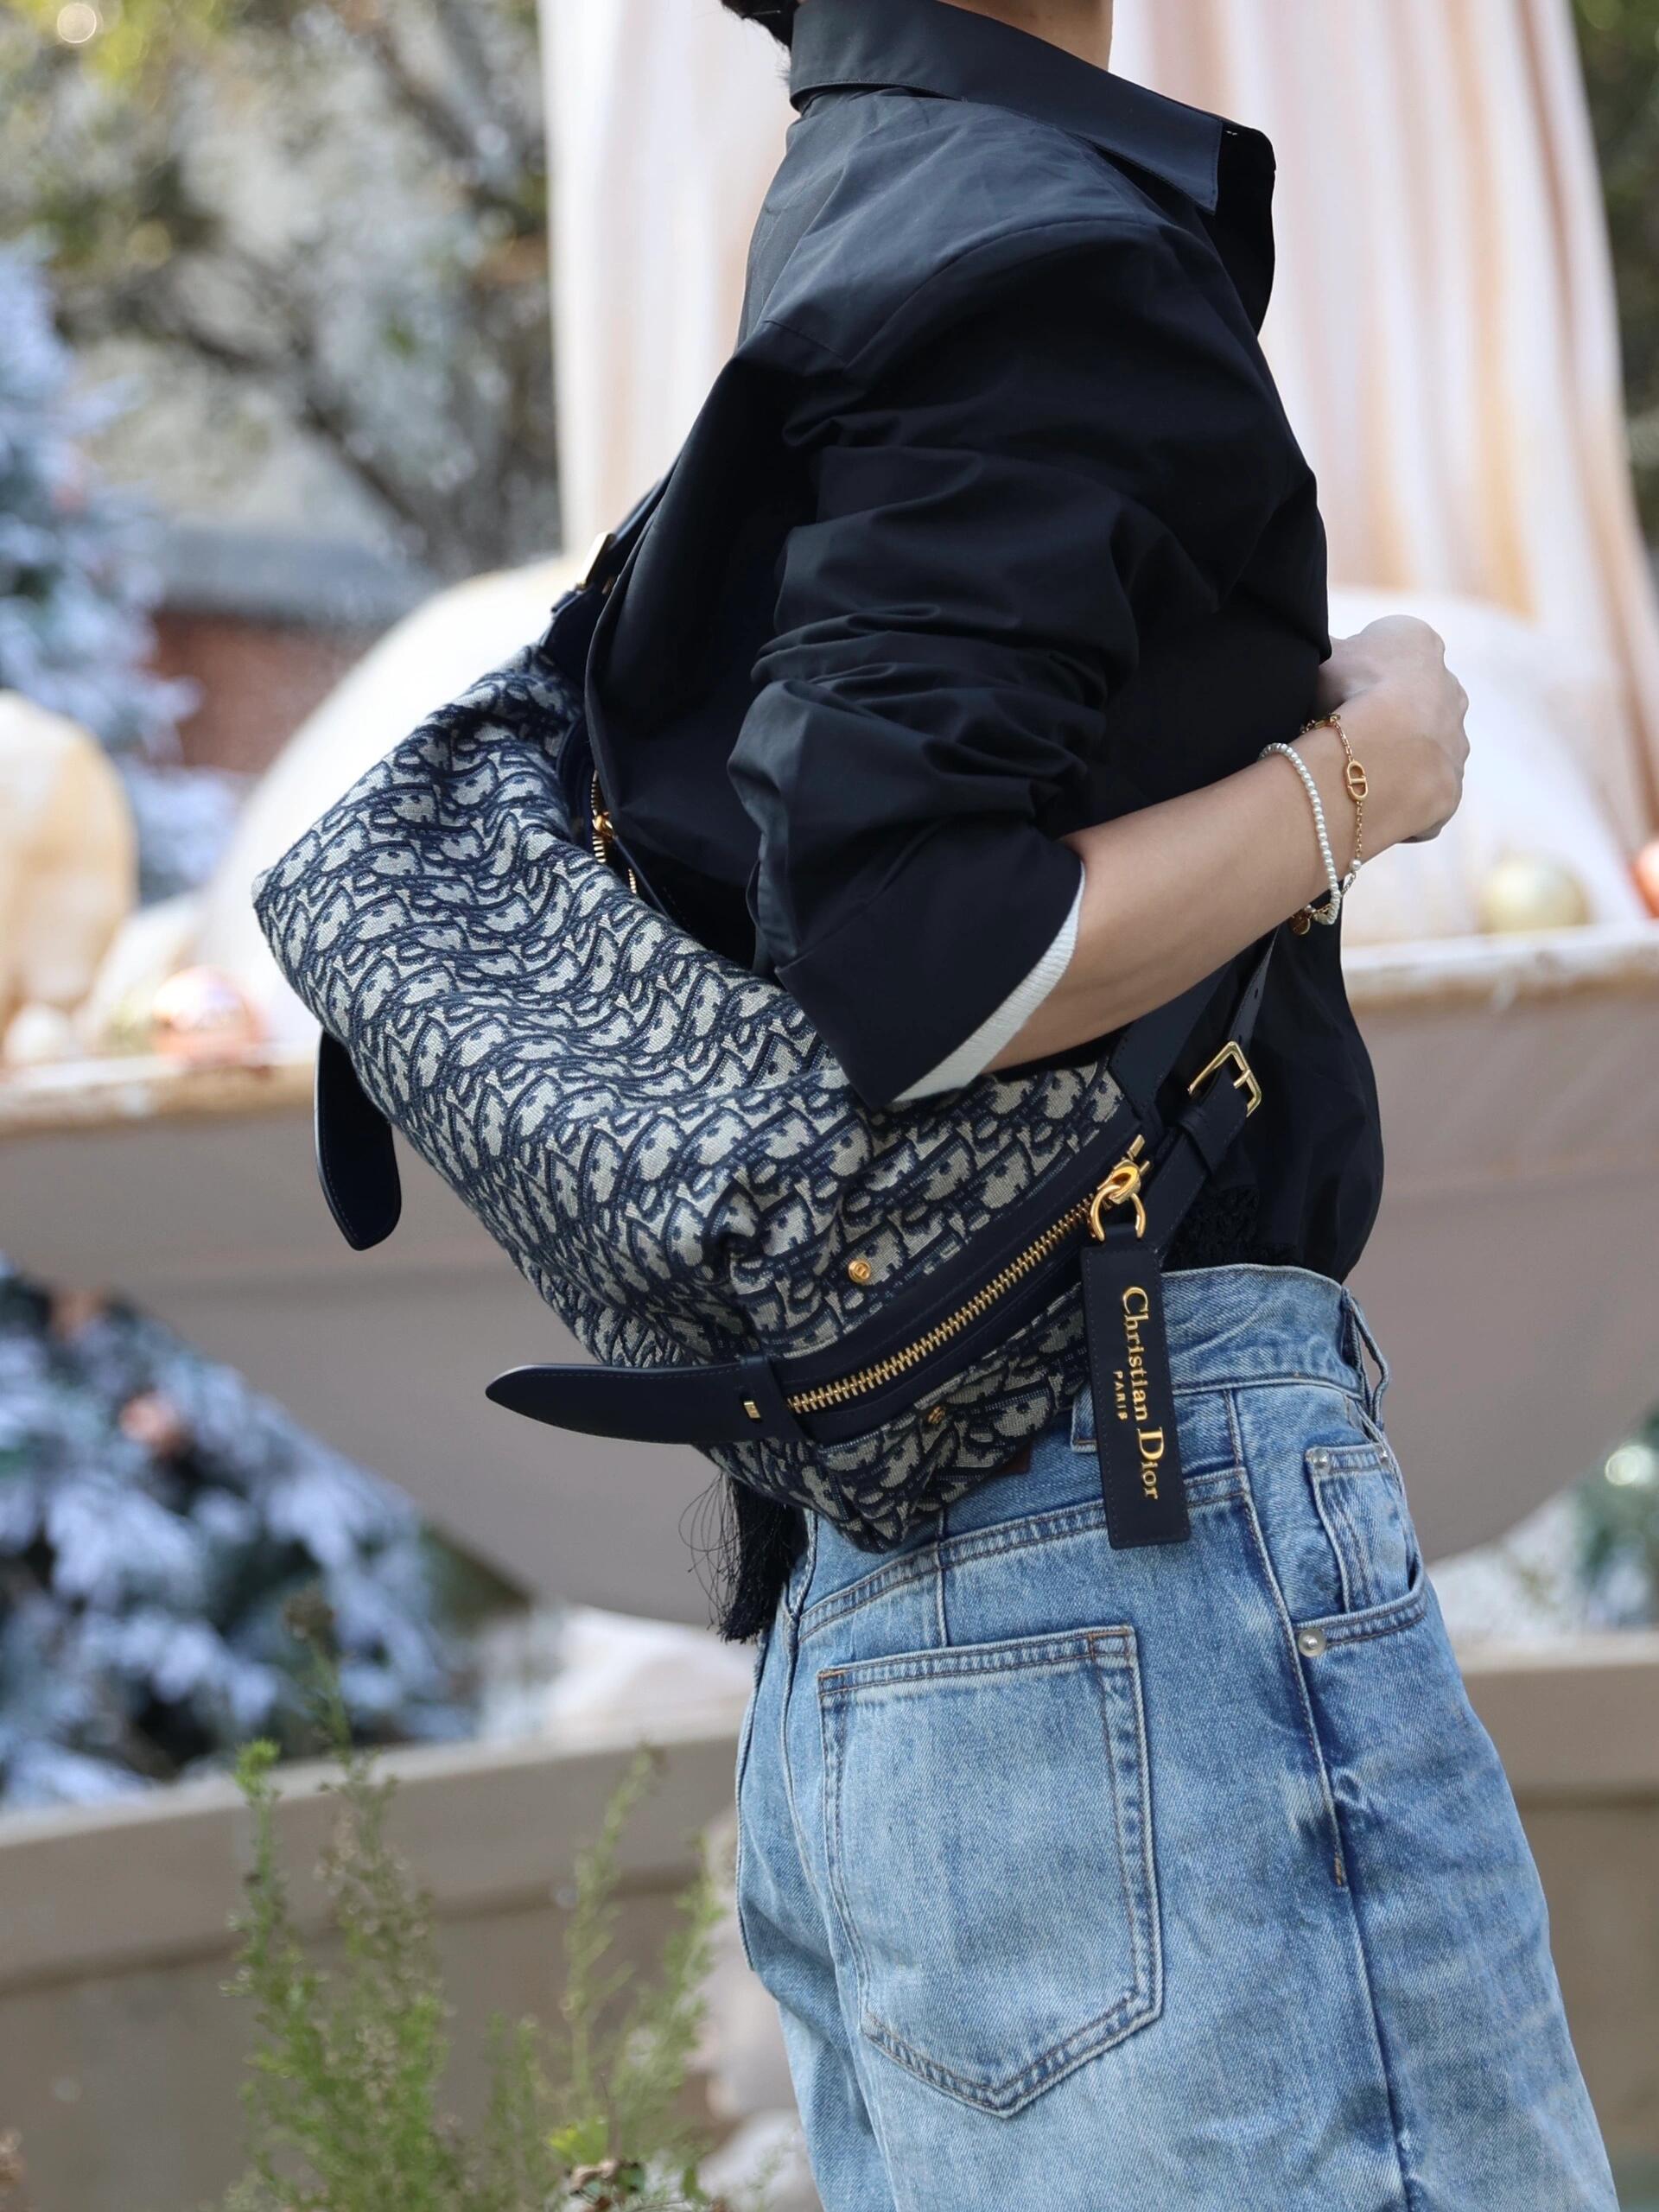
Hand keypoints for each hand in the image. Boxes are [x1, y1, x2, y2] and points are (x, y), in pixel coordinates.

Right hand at [1312, 616, 1469, 847]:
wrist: (1376, 747)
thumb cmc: (1345, 692)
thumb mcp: (1323, 657)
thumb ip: (1325, 653)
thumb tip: (1311, 649)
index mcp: (1418, 643)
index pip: (1393, 654)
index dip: (1360, 674)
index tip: (1336, 695)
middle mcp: (1450, 687)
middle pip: (1414, 702)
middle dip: (1388, 718)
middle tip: (1348, 738)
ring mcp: (1456, 741)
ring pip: (1424, 750)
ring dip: (1397, 760)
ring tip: (1356, 775)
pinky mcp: (1451, 787)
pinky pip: (1423, 794)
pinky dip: (1400, 800)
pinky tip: (1369, 803)